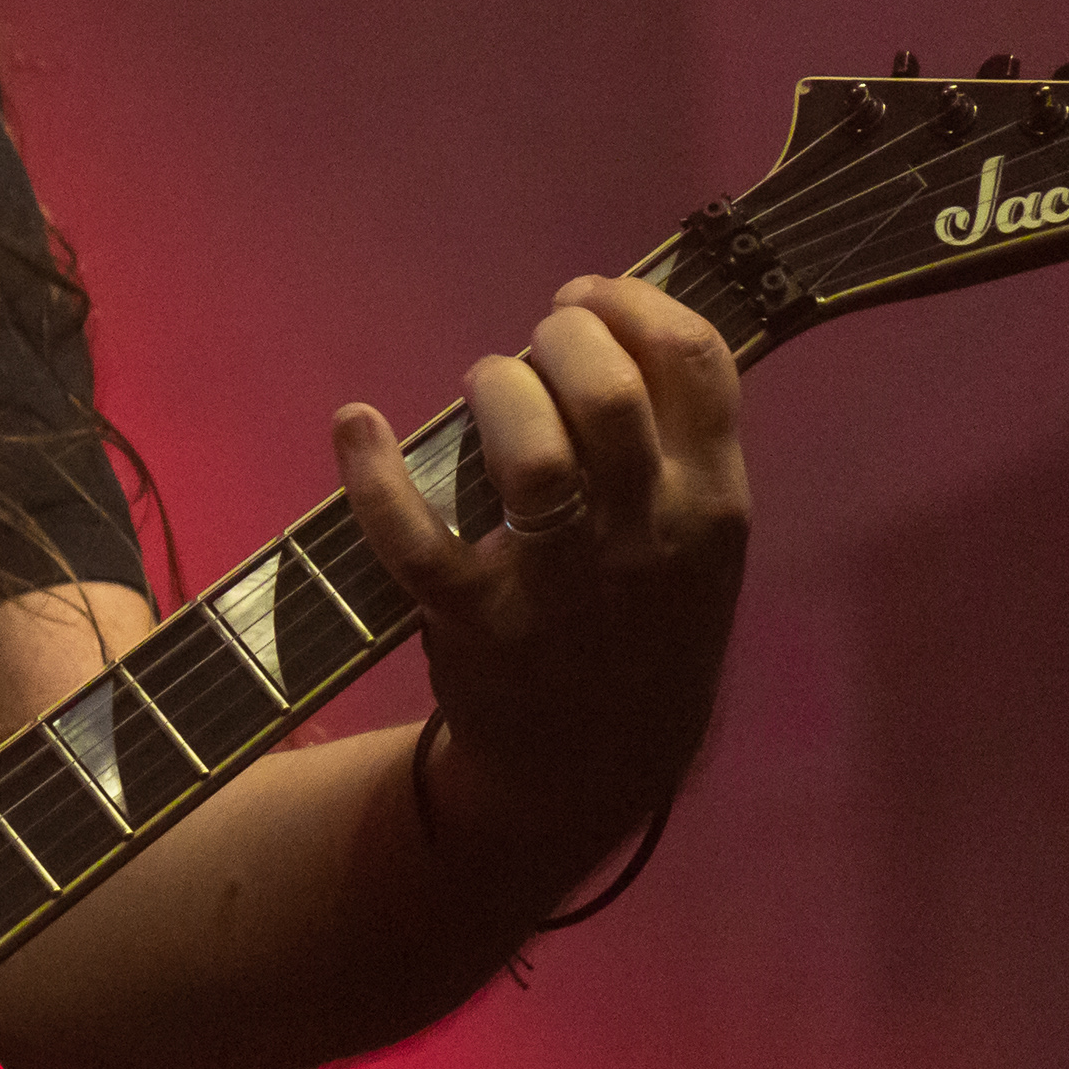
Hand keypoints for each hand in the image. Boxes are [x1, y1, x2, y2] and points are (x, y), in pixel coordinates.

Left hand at [334, 274, 748, 876]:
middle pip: (610, 397)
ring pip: (533, 459)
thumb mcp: (696, 540)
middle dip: (562, 337)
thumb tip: (609, 318)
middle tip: (531, 348)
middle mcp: (648, 538)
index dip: (635, 302)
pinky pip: (416, 539)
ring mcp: (562, 585)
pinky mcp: (477, 622)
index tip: (588, 299)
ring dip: (495, 392)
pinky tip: (356, 425)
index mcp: (712, 504)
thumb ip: (675, 441)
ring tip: (481, 391)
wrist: (593, 769)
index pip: (698, 364)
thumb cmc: (640, 624)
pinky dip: (376, 473)